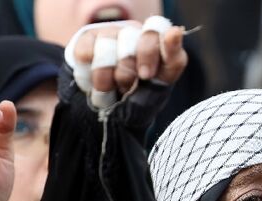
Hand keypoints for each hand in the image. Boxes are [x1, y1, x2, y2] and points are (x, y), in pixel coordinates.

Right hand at [70, 18, 187, 107]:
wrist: (108, 109)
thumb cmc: (140, 96)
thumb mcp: (161, 84)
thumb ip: (173, 61)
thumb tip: (175, 31)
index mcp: (156, 40)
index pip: (157, 29)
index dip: (149, 50)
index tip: (146, 75)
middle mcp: (133, 32)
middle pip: (129, 45)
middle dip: (127, 76)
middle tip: (127, 88)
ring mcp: (109, 33)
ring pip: (106, 52)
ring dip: (107, 81)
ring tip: (111, 90)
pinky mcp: (87, 39)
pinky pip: (85, 55)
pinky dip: (89, 77)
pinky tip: (95, 84)